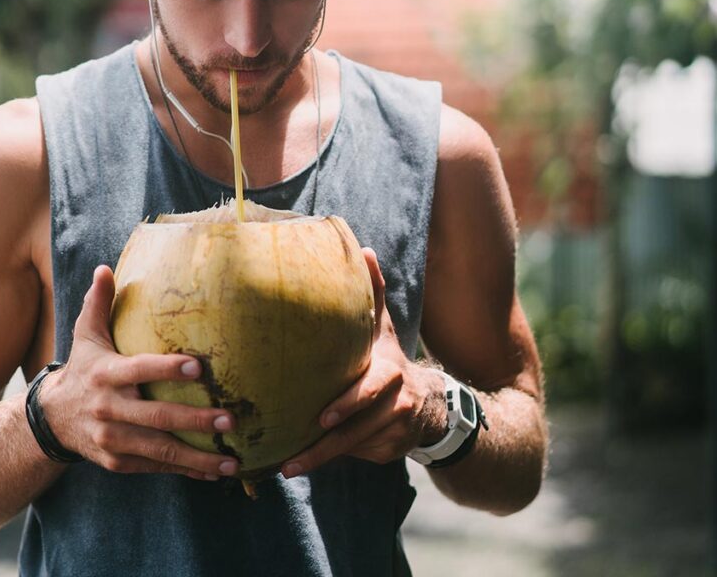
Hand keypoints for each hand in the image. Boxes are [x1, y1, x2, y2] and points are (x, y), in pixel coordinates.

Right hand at [39, 265, 239, 480]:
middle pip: (156, 417)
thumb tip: (105, 269)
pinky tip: (214, 472)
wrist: (52, 419)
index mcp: (106, 374)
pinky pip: (156, 467)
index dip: (168, 370)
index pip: (140, 370)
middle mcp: (108, 409)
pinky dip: (185, 471)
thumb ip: (98, 304)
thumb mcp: (85, 335)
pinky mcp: (118, 461)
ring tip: (232, 460)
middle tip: (229, 419)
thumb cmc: (83, 369)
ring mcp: (112, 439)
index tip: (199, 368)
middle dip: (195, 420)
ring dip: (198, 457)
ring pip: (160, 451)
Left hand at [281, 248, 443, 477]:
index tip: (320, 418)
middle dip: (322, 448)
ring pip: (351, 450)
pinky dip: (333, 461)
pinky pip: (357, 457)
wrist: (430, 403)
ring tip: (286, 468)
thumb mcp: (382, 328)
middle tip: (290, 459)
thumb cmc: (388, 359)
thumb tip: (363, 249)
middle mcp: (395, 407)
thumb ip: (372, 293)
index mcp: (390, 375)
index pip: (369, 391)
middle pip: (354, 432)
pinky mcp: (389, 454)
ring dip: (318, 460)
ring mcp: (393, 434)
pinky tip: (305, 463)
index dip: (347, 404)